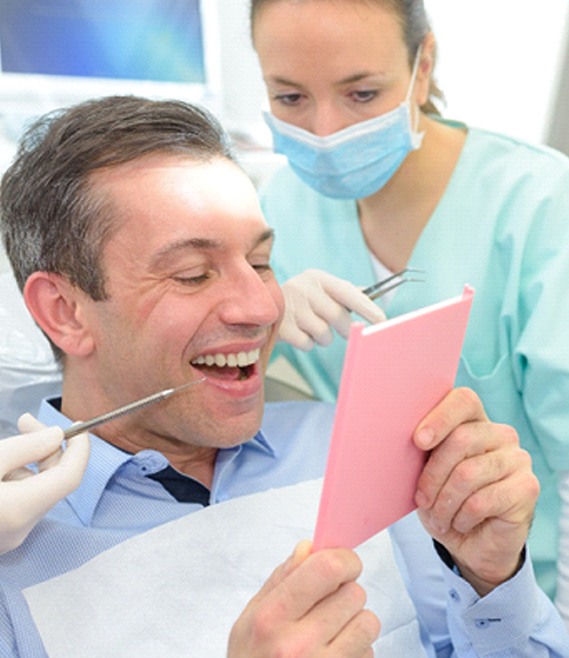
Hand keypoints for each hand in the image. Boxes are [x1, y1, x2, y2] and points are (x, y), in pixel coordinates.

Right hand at [0, 413, 89, 553]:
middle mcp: (22, 528)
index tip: (76, 425)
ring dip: (26, 462)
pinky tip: (1, 465)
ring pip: (34, 489)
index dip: (80, 447)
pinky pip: (20, 501)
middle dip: (45, 447)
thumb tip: (56, 436)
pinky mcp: (1, 535)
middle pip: (52, 480)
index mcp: (23, 509)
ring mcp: (11, 535)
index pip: (72, 476)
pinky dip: (15, 479)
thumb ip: (26, 447)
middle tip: (25, 421)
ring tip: (5, 446)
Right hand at [228, 540, 379, 656]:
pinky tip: (333, 655)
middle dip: (345, 593)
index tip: (342, 563)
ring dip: (355, 622)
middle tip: (327, 604)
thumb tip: (309, 548)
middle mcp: (298, 644)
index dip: (343, 559)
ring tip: (331, 631)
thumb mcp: (250, 617)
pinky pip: (369, 652)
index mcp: (272, 617)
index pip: (327, 569)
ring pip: (368, 622)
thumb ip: (280, 579)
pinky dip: (357, 650)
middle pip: (354, 593)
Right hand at [278, 270, 385, 350]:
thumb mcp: (320, 289)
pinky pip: (307, 343)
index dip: (366, 307)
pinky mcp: (281, 326)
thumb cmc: (302, 300)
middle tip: (342, 330)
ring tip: (313, 328)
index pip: (347, 291)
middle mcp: (304, 288)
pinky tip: (299, 333)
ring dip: (323, 337)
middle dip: (344, 328)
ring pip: (323, 333)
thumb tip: (372, 296)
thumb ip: (345, 293)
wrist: (260, 304)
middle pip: (337, 316)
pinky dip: (307, 343)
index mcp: (318, 278)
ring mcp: (290, 307)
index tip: (382, 320)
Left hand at [413, 388, 538, 594]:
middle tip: (422, 500)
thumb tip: (401, 435)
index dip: (440, 418)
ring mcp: (517, 458)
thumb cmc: (443, 499)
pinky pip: (483, 500)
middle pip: (461, 439)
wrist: (472, 543)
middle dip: (433, 475)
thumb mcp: (425, 472)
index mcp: (473, 421)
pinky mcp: (527, 487)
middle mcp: (500, 433)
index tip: (418, 441)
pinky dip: (462, 517)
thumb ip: (422, 449)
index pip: (463, 401)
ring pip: (468, 473)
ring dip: (444, 502)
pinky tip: (460, 523)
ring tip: (438, 517)